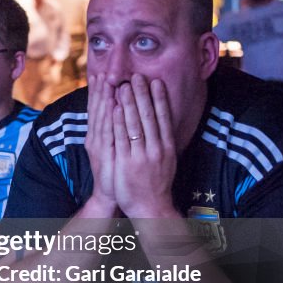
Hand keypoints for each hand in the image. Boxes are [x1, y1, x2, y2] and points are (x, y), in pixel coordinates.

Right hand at [84, 73, 117, 213]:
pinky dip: (111, 119)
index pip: (96, 109)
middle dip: (100, 91)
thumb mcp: (111, 148)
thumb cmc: (113, 170)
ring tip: (108, 82)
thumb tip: (116, 112)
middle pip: (97, 110)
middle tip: (102, 72)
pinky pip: (110, 133)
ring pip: (102, 118)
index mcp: (96, 135)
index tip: (99, 74)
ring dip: (105, 99)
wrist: (108, 194)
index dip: (96, 92)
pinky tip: (114, 107)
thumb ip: (112, 130)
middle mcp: (95, 138)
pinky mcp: (107, 154)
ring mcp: (100, 146)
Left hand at [112, 75, 176, 217]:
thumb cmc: (156, 183)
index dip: (159, 98)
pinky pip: (122, 138)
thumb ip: (163, 142)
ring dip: (129, 102)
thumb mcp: (166, 160)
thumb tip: (163, 123)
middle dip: (143, 94)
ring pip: (135, 124)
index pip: (163, 118)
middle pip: (149, 116)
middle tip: (137, 75)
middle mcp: (156, 149)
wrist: (150, 207)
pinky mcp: (127, 162)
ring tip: (124, 84)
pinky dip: (119, 121)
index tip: (155, 81)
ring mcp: (142, 156)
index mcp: (167, 147)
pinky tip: (116, 107)